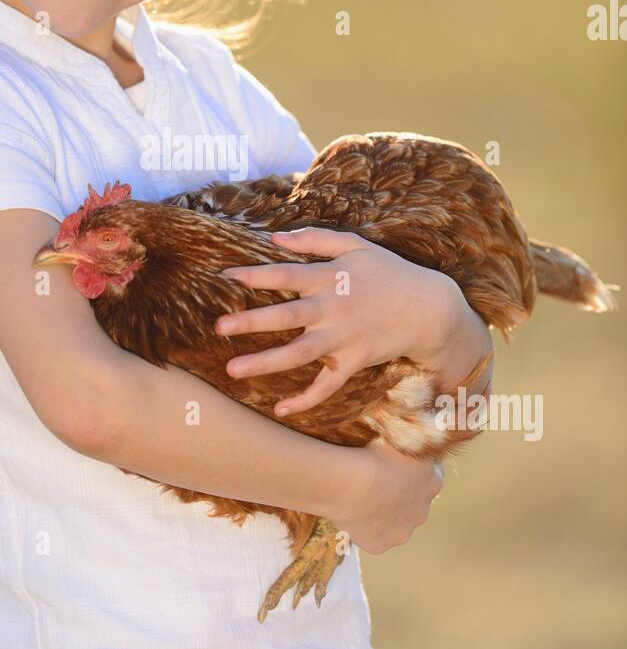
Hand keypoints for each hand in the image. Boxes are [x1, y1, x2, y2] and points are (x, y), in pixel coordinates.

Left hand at [214, 227, 456, 417]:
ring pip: (298, 354)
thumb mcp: (356, 246)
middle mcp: (332, 309)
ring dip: (264, 363)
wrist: (430, 308)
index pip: (285, 274)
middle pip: (285, 316)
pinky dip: (306, 400)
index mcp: (330, 278)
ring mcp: (343, 338)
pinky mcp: (354, 362)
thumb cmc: (390, 273)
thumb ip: (315, 239)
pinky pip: (327, 385)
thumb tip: (275, 238)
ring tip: (232, 369)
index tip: (226, 277)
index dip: (255, 276)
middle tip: (218, 327)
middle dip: (250, 322)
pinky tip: (281, 409)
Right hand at [335, 440, 444, 553]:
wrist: (352, 481)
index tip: (389, 464)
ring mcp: (401, 532)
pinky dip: (363, 528)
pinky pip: (371, 536)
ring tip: (357, 499)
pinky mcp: (379, 545)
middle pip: (412, 504)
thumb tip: (410, 427)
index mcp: (433, 481)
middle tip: (372, 483)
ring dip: (381, 515)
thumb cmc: (374, 450)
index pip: (426, 476)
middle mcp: (422, 511)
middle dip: (397, 496)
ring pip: (392, 523)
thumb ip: (409, 438)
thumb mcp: (399, 434)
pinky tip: (350, 513)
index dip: (408, 470)